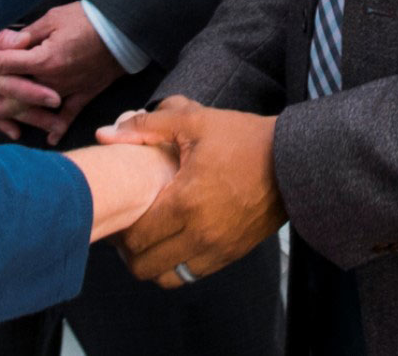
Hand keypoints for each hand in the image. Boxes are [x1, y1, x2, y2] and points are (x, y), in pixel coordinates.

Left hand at [0, 4, 124, 143]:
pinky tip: (49, 137)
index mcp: (42, 59)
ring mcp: (68, 90)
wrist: (124, 30)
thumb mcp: (53, 19)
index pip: (4, 63)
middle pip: (14, 95)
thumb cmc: (87, 18)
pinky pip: (69, 114)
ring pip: (35, 108)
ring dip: (13, 117)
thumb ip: (28, 35)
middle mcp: (51, 80)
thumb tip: (6, 44)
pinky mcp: (84, 93)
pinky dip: (58, 127)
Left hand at [96, 96, 285, 286]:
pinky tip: (174, 239)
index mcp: (186, 202)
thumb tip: (105, 132)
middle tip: (127, 227)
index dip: (119, 230)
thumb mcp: (194, 121)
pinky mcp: (231, 254)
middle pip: (145, 265)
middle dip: (129, 250)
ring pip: (168, 277)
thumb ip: (145, 127)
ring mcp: (217, 249)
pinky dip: (177, 264)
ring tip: (149, 237)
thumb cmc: (242, 139)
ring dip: (152, 262)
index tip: (117, 213)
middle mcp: (200, 234)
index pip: (135, 237)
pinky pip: (192, 275)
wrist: (292, 161)